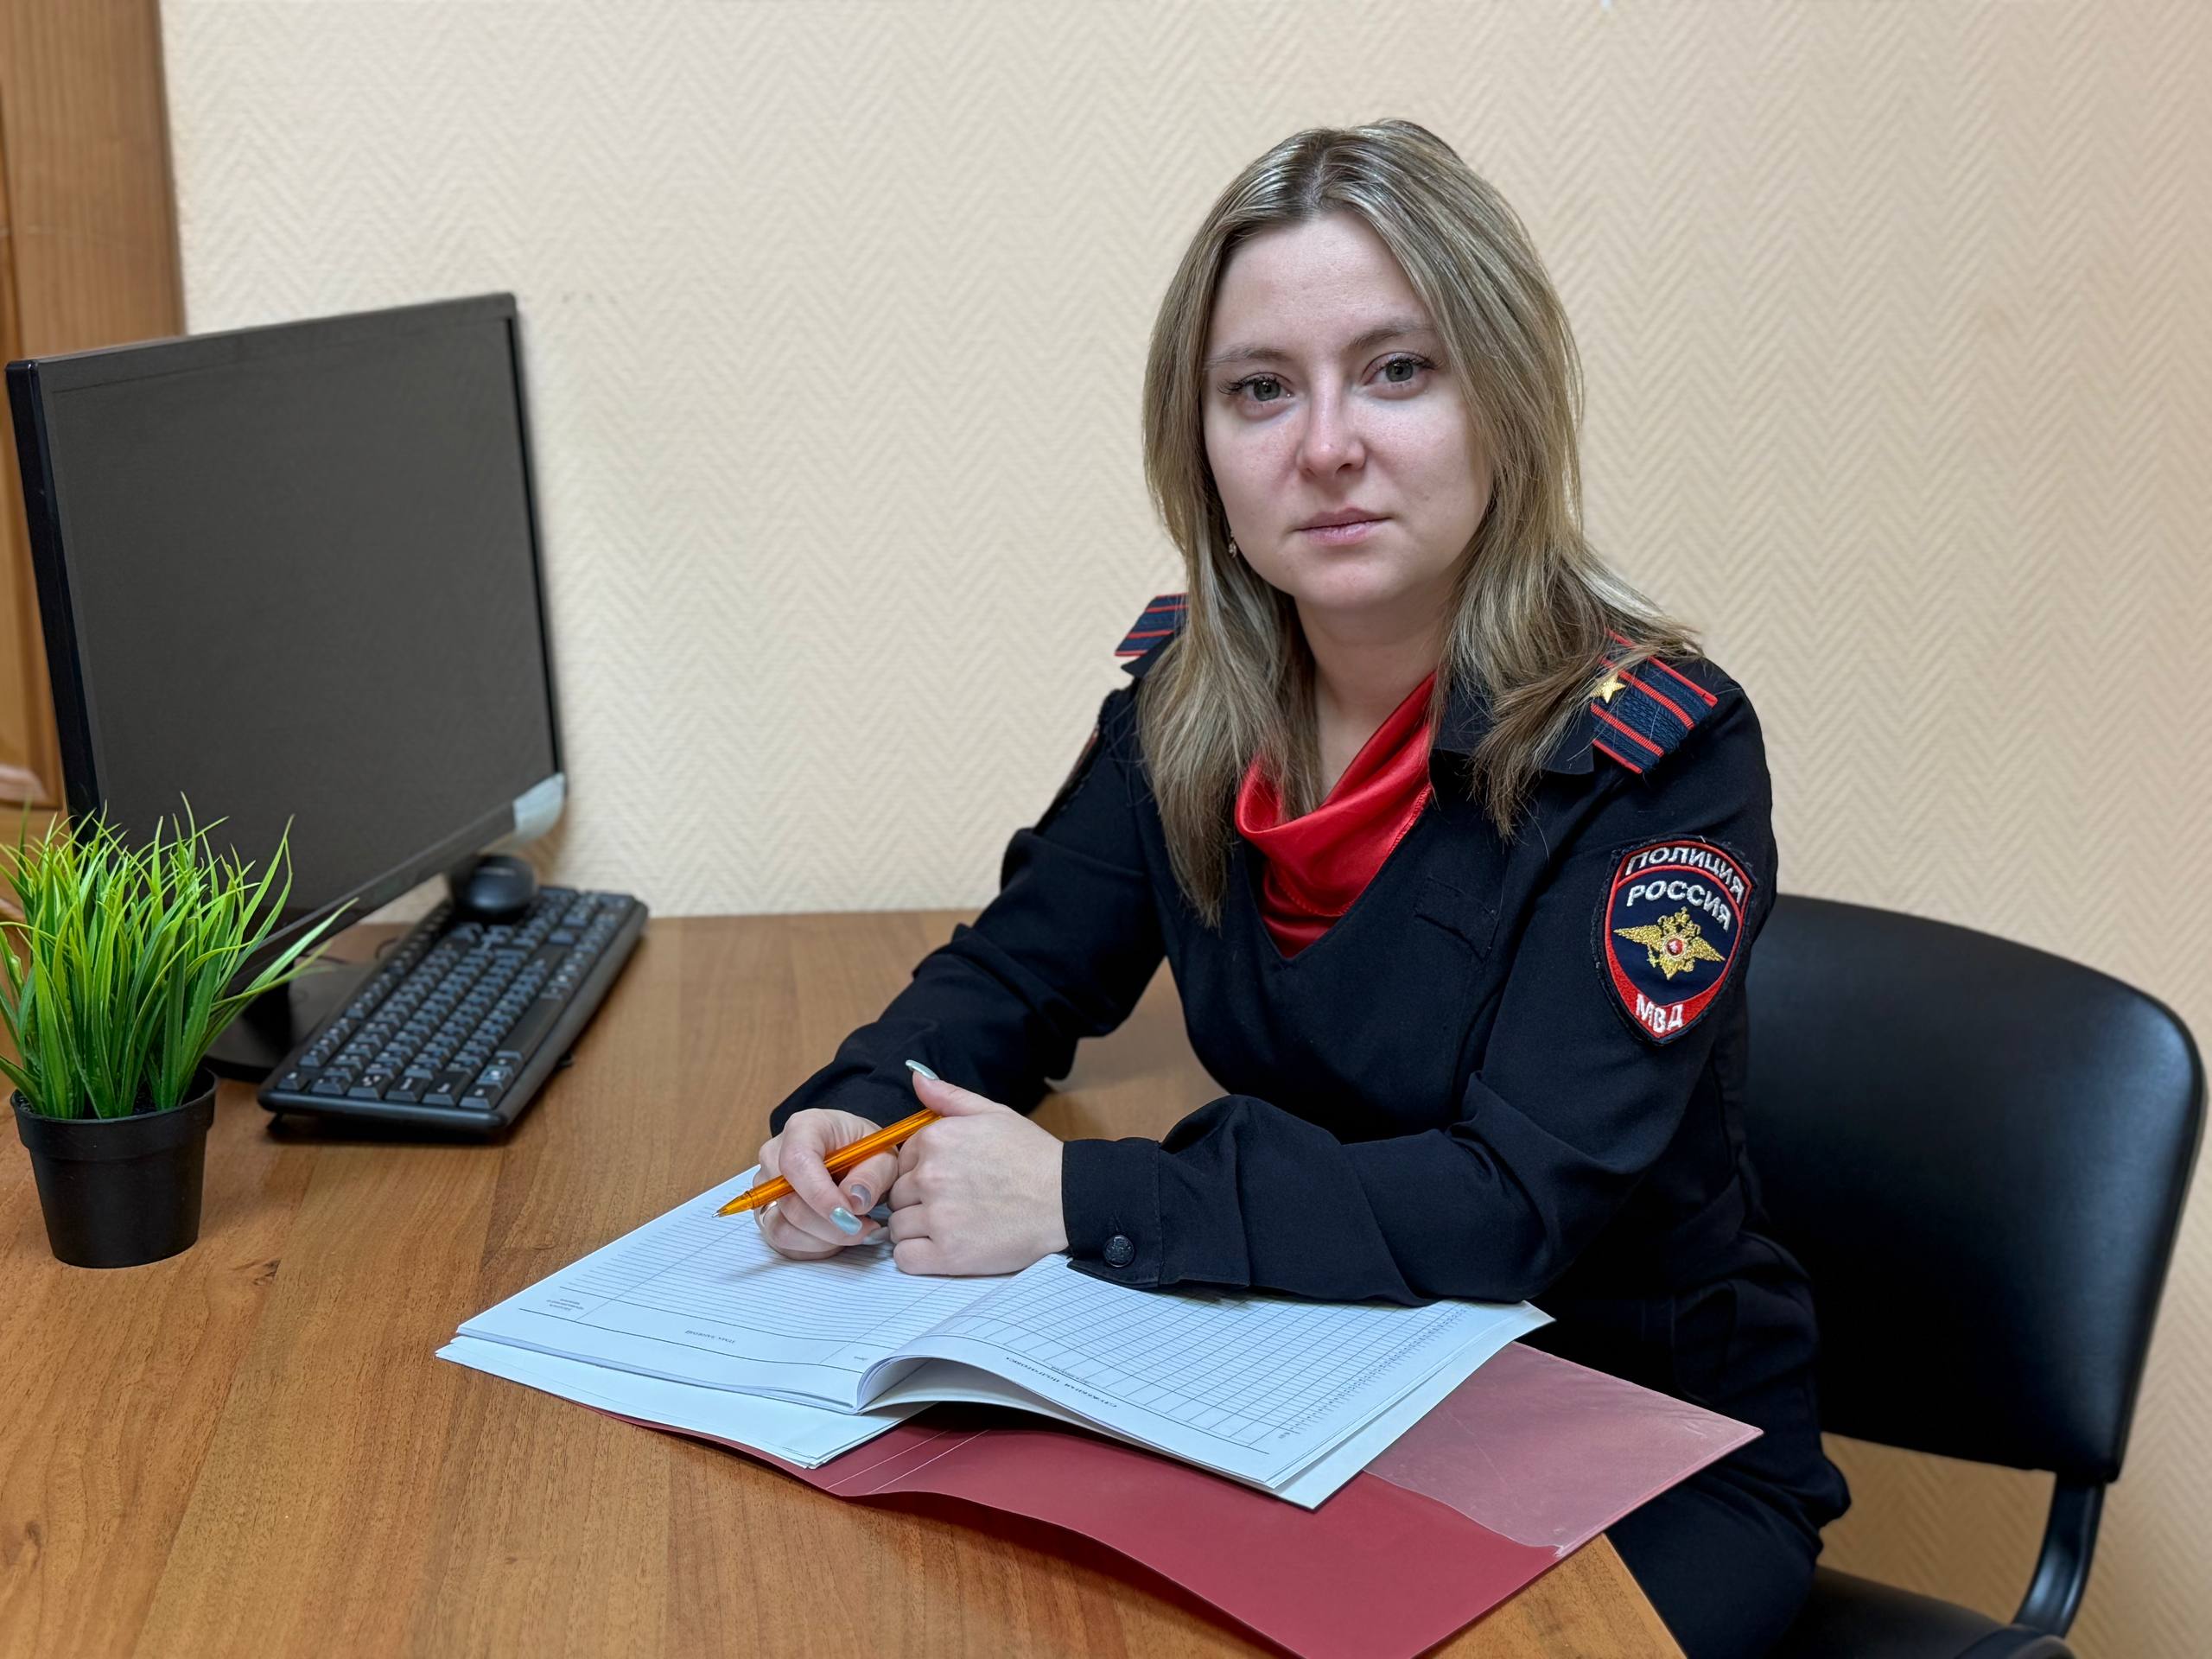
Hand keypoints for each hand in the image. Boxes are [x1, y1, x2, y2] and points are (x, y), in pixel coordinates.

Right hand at [751, 1107, 899, 1260]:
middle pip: (790, 1201)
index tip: (849, 1215)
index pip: (797, 1161)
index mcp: (803, 1128)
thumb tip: (855, 1201)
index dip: (820, 1194)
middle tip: (864, 1228)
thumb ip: (872, 1177)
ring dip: (824, 1238)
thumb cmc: (863, 1151)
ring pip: (784, 1227)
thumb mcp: (882, 1156)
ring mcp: (765, 1186)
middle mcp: (775, 1155)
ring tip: (854, 1228)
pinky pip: (783, 1241)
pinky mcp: (767, 1212)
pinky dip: (814, 1246)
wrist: (852, 1157)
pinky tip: (836, 1234)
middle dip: (830, 1225)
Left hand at [884, 1068, 1067, 1275]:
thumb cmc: (1033, 1157)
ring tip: (950, 1226)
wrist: (1066, 1200)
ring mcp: (938, 1217)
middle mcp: (930, 1176)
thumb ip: (949, 1097)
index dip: (919, 1172)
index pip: (899, 1161)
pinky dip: (917, 1256)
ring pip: (897, 1227)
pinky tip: (942, 1248)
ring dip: (916, 1230)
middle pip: (896, 1195)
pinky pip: (905, 1258)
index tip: (946, 1180)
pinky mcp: (948, 1254)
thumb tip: (917, 1077)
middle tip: (952, 1205)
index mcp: (936, 1140)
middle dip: (917, 1201)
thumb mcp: (994, 1113)